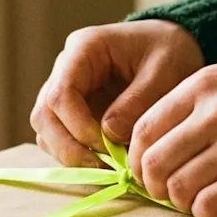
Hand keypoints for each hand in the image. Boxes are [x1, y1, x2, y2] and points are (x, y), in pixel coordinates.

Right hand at [31, 20, 204, 166]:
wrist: (173, 46)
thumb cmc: (169, 51)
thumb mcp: (164, 71)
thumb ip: (137, 102)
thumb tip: (109, 135)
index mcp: (83, 49)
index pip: (60, 94)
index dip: (78, 126)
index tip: (108, 147)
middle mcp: (65, 70)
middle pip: (44, 116)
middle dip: (69, 148)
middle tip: (103, 167)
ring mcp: (65, 93)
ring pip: (46, 132)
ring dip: (71, 156)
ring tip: (107, 169)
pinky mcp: (72, 114)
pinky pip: (61, 141)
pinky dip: (78, 157)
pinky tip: (106, 165)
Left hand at [128, 56, 216, 216]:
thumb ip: (191, 105)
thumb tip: (150, 146)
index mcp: (203, 86)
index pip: (144, 129)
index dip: (136, 158)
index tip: (144, 170)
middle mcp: (216, 113)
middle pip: (155, 162)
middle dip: (153, 184)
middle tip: (165, 190)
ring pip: (179, 187)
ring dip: (179, 201)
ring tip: (193, 198)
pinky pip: (210, 205)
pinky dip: (204, 212)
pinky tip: (215, 206)